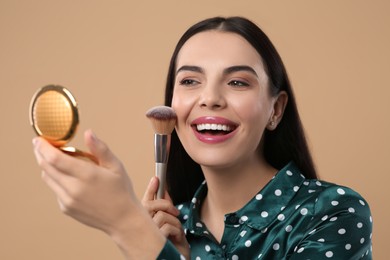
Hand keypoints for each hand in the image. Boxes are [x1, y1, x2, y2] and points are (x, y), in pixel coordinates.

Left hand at [32, 130, 166, 258]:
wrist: (122, 219)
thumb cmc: (121, 190)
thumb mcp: (116, 166)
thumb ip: (100, 148)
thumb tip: (88, 132)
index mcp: (87, 175)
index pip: (55, 159)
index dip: (44, 147)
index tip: (39, 138)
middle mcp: (73, 189)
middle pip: (46, 167)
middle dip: (40, 153)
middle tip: (40, 143)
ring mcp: (67, 201)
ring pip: (48, 178)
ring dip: (47, 165)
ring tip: (54, 156)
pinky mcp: (66, 208)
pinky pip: (55, 189)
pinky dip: (56, 178)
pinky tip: (68, 175)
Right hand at [142, 177, 189, 258]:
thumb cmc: (172, 246)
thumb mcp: (171, 224)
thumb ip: (166, 209)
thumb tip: (165, 191)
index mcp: (143, 223)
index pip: (144, 203)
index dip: (150, 189)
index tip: (156, 178)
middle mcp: (141, 229)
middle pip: (150, 205)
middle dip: (166, 205)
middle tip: (175, 212)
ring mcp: (147, 236)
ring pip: (161, 216)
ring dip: (174, 222)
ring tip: (177, 232)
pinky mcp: (155, 242)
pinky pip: (167, 227)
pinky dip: (176, 231)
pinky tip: (176, 238)